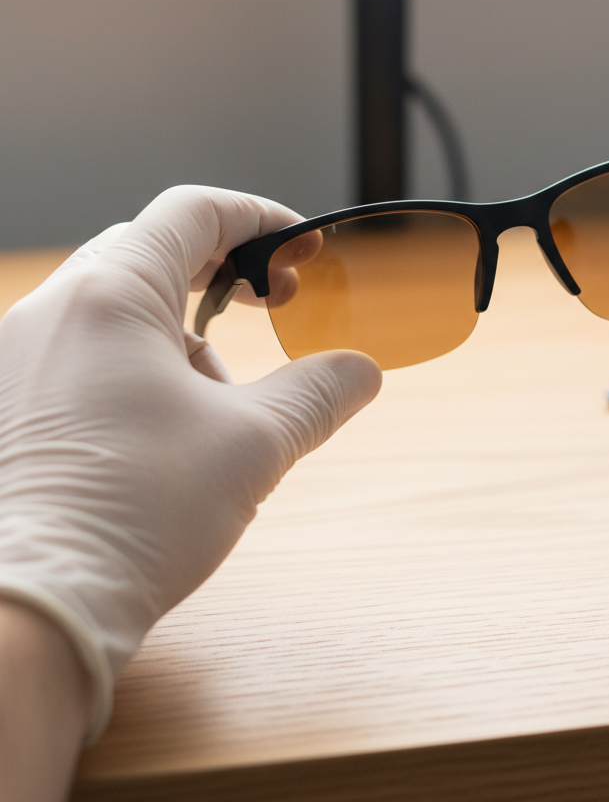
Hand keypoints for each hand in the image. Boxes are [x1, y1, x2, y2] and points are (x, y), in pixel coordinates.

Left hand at [0, 187, 380, 745]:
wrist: (27, 609)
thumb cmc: (136, 511)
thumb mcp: (254, 442)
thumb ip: (318, 391)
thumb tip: (362, 369)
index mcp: (109, 295)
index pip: (193, 211)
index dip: (262, 219)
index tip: (302, 252)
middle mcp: (50, 312)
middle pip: (152, 254)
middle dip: (223, 280)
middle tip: (271, 309)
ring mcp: (15, 359)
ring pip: (116, 314)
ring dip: (181, 341)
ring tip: (215, 413)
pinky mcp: (8, 406)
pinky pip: (82, 357)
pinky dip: (137, 373)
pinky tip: (159, 438)